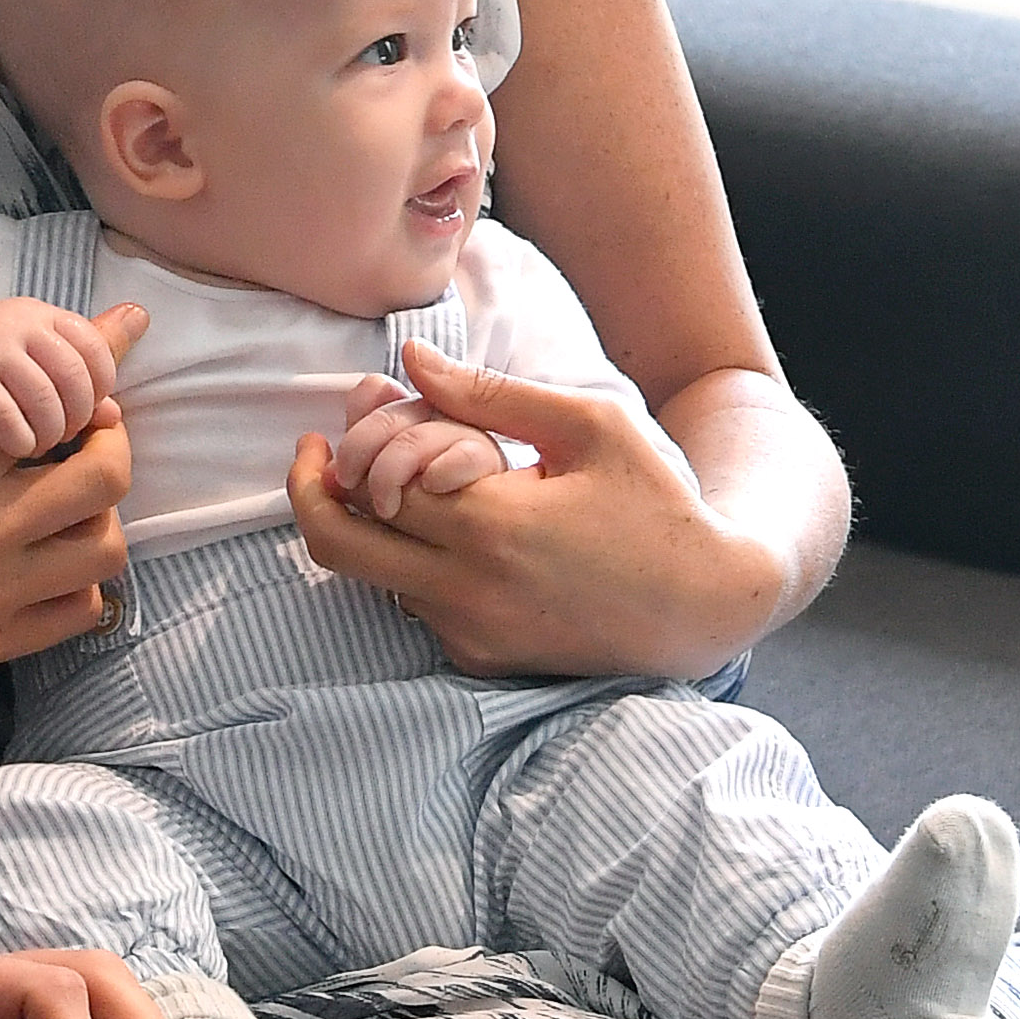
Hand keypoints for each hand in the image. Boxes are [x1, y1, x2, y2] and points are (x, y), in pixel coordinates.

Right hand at [0, 291, 137, 683]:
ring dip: (100, 508)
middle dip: (107, 437)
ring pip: (104, 548)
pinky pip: (81, 609)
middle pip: (102, 477)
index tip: (95, 366)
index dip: (83, 380)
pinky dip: (84, 574)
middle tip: (87, 425)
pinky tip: (52, 546)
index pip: (53, 407)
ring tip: (70, 486)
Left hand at [288, 339, 785, 677]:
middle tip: (317, 456)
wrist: (705, 604)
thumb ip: (490, 393)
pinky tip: (449, 530)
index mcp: (491, 525)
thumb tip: (408, 359)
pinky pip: (414, 607)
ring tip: (404, 480)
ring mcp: (471, 633)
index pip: (373, 481)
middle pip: (339, 545)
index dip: (354, 442)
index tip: (354, 410)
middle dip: (314, 493)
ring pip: (373, 578)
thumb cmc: (655, 502)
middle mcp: (468, 591)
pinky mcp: (481, 659)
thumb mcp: (588, 425)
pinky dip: (410, 566)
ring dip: (371, 528)